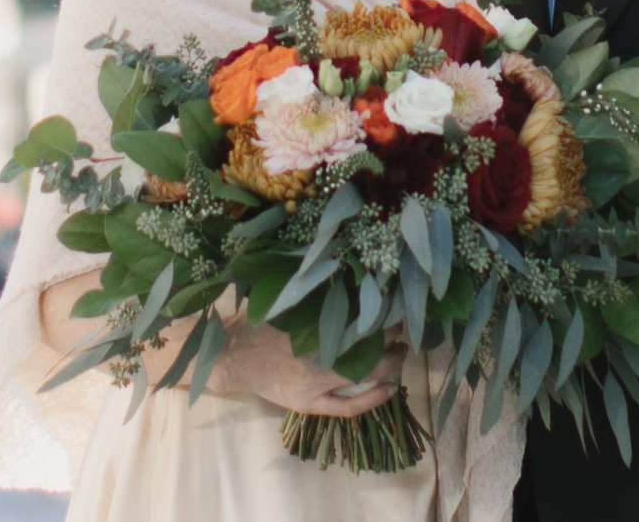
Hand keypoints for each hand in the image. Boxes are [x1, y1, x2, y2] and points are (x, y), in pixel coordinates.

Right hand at [39, 280, 402, 421]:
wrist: (227, 353)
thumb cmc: (251, 314)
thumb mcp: (276, 282)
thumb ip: (298, 265)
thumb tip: (326, 234)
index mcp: (310, 315)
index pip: (359, 306)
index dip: (384, 299)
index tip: (400, 288)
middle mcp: (318, 347)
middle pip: (370, 338)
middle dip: (393, 329)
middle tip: (411, 319)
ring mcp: (317, 379)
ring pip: (367, 372)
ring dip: (390, 361)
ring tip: (405, 350)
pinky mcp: (312, 401)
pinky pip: (351, 404)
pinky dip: (375, 397)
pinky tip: (392, 387)